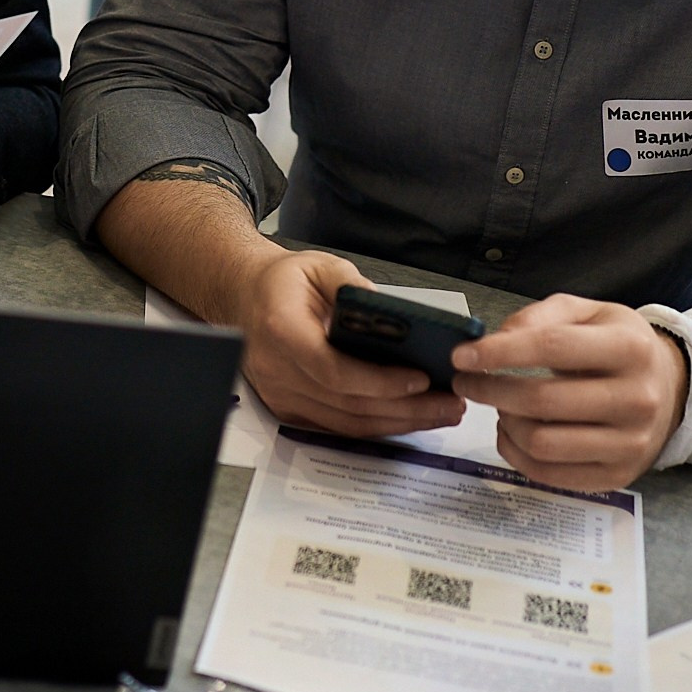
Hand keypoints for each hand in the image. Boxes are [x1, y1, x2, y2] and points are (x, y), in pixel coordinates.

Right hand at [235, 251, 468, 437]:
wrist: (241, 297)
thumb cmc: (281, 281)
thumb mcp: (319, 265)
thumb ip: (352, 284)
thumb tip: (392, 312)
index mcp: (281, 329)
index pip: (334, 370)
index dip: (379, 381)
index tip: (419, 379)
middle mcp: (277, 369)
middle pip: (347, 403)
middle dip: (405, 408)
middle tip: (449, 402)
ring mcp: (280, 394)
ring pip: (346, 422)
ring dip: (398, 422)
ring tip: (440, 412)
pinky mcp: (287, 408)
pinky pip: (337, 425)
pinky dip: (376, 425)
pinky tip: (408, 417)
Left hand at [449, 294, 689, 490]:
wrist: (669, 388)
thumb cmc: (617, 345)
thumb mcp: (587, 313)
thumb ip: (540, 317)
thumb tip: (495, 339)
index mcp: (630, 348)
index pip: (552, 347)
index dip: (499, 351)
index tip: (461, 355)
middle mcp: (637, 399)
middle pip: (542, 400)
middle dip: (490, 389)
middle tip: (466, 381)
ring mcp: (630, 444)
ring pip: (542, 442)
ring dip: (504, 423)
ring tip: (499, 405)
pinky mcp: (617, 476)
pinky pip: (548, 474)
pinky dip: (515, 453)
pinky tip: (511, 431)